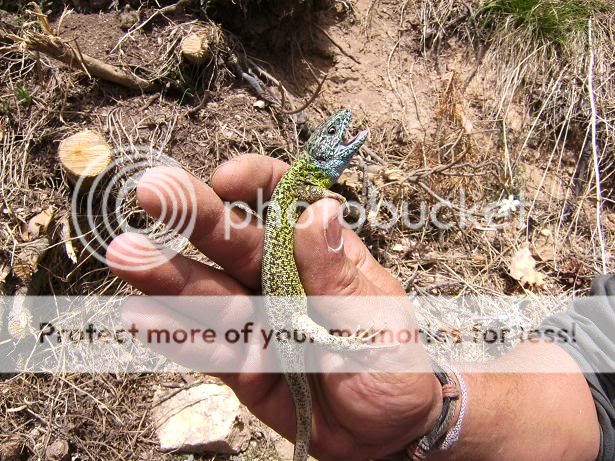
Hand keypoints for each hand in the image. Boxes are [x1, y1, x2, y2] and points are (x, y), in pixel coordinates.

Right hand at [106, 155, 440, 460]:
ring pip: (209, 292)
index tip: (227, 179)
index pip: (285, 204)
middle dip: (195, 217)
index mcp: (321, 255)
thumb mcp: (375, 321)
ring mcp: (258, 321)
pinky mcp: (242, 364)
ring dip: (169, 274)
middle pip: (235, 242)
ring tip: (127, 256)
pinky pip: (206, 347)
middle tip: (153, 194)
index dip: (255, 184)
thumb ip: (338, 276)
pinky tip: (142, 315)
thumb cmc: (392, 367)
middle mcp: (282, 279)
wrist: (383, 435)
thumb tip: (318, 214)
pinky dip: (176, 334)